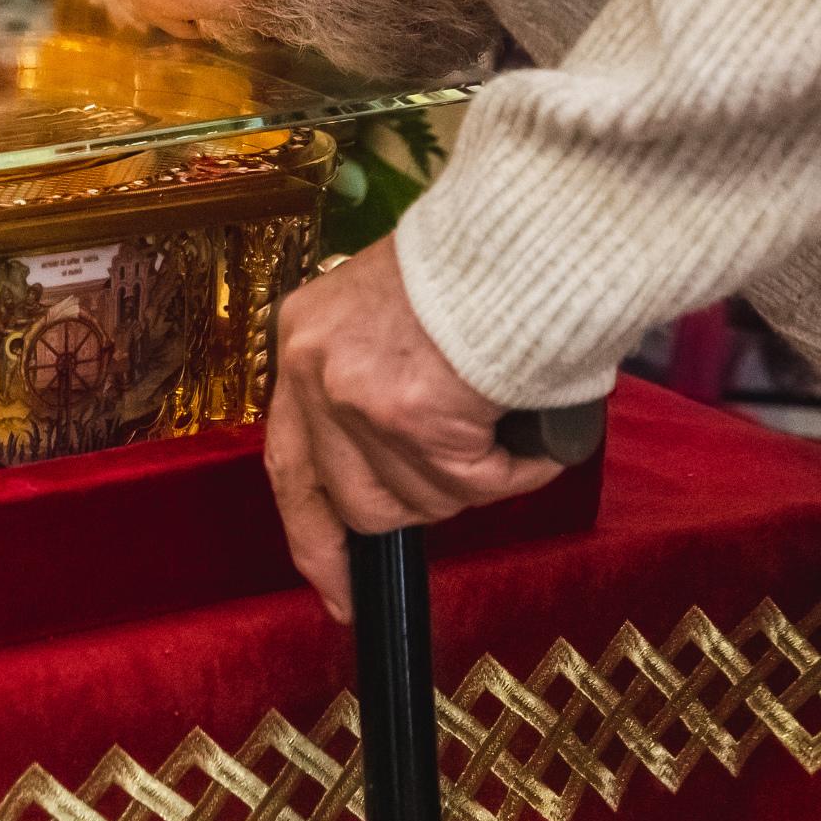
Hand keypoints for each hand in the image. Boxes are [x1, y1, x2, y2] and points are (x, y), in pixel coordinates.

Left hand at [263, 238, 564, 621]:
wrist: (522, 228)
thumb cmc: (477, 260)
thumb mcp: (387, 310)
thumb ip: (370, 377)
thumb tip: (392, 463)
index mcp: (300, 337)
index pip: (289, 465)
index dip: (314, 538)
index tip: (336, 592)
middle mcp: (313, 369)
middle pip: (358, 501)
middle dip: (419, 499)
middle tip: (468, 466)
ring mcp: (358, 397)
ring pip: (422, 501)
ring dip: (475, 478)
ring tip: (508, 420)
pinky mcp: (412, 417)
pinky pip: (476, 484)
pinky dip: (516, 469)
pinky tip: (531, 430)